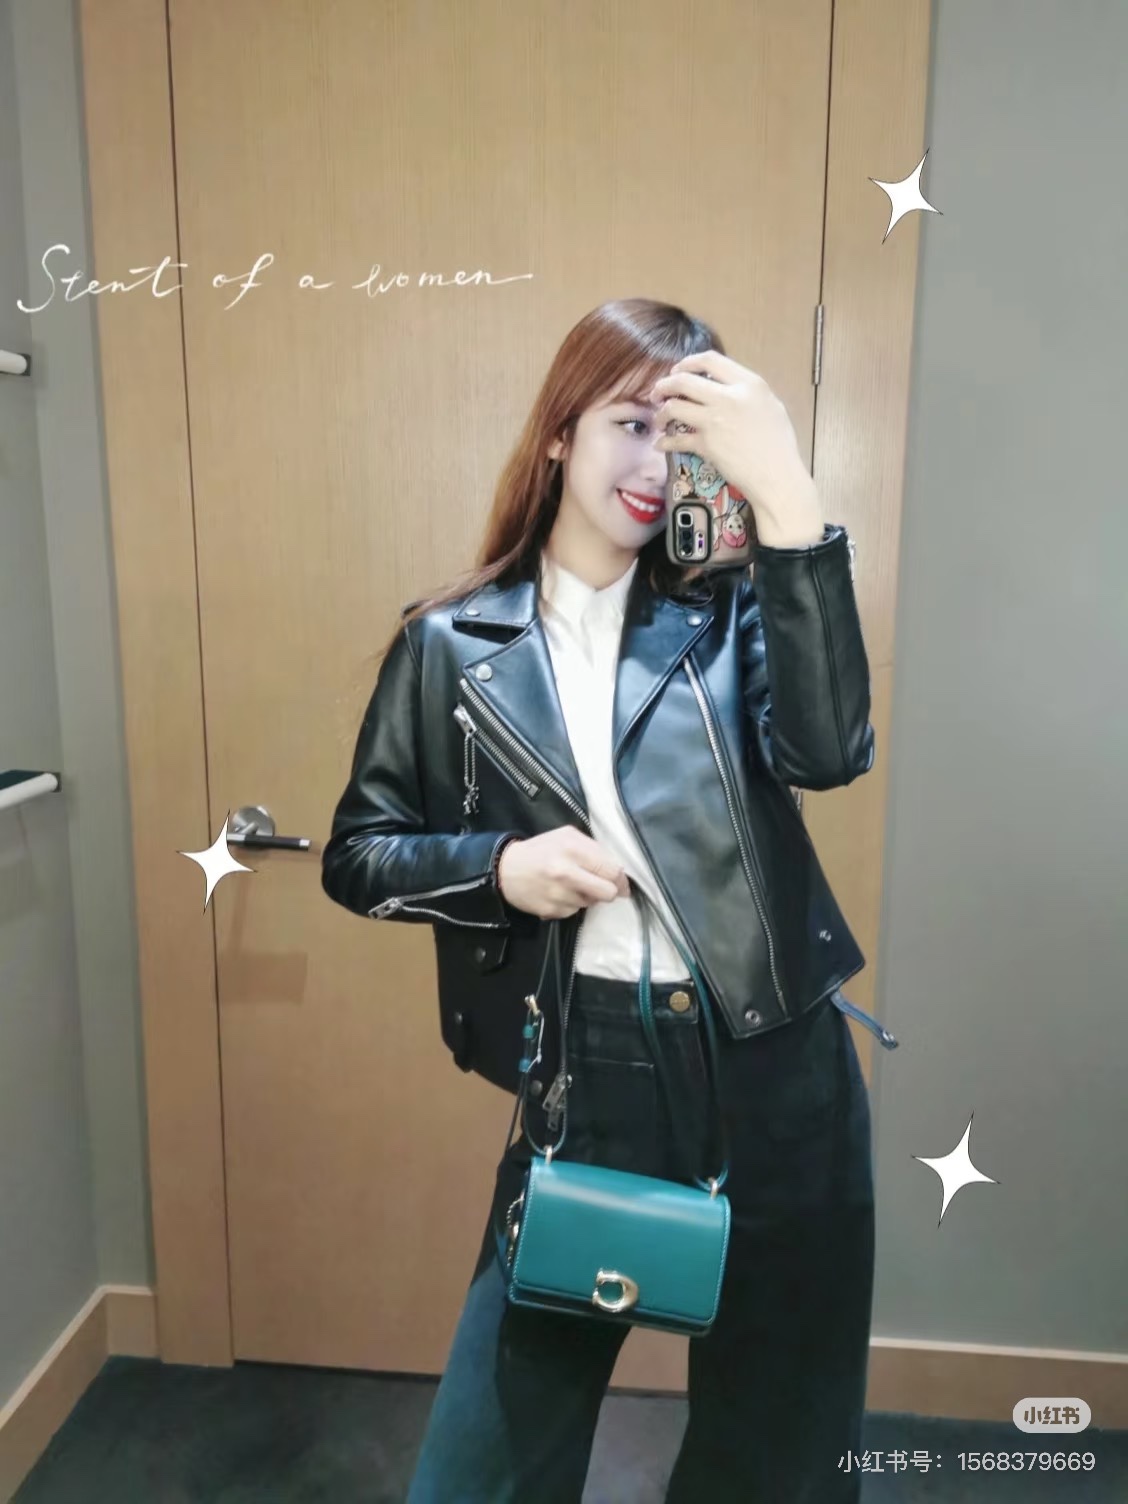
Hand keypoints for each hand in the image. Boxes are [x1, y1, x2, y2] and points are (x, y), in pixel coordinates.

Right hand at [497, 827, 630, 919]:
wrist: (505, 869)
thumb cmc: (540, 850)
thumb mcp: (567, 836)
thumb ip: (593, 849)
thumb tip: (616, 870)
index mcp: (573, 850)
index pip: (612, 870)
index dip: (621, 878)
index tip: (621, 882)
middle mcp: (566, 873)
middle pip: (608, 893)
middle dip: (610, 891)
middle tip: (603, 887)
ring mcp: (558, 895)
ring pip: (592, 903)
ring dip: (587, 897)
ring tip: (572, 885)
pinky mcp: (551, 911)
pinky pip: (575, 912)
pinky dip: (572, 904)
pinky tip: (560, 894)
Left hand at [648, 349, 813, 517]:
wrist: (776, 476)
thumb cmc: (779, 444)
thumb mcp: (770, 405)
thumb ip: (746, 392)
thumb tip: (725, 387)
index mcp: (748, 383)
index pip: (710, 360)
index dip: (688, 362)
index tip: (677, 371)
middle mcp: (728, 397)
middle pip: (684, 380)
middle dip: (665, 385)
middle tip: (658, 393)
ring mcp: (714, 421)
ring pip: (674, 407)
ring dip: (661, 412)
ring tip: (658, 419)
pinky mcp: (705, 444)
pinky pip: (676, 440)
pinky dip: (664, 443)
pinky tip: (660, 445)